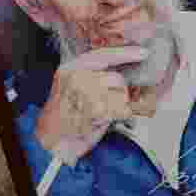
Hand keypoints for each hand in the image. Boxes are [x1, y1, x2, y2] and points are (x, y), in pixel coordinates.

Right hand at [35, 46, 148, 164]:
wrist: (52, 142)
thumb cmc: (63, 116)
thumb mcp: (72, 85)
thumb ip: (92, 74)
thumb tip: (123, 68)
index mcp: (70, 68)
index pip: (102, 55)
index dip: (125, 53)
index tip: (142, 53)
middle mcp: (77, 78)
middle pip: (117, 78)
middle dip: (118, 93)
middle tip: (106, 104)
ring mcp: (87, 94)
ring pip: (121, 96)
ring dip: (118, 107)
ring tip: (102, 114)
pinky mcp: (97, 111)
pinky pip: (122, 110)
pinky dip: (121, 118)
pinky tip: (107, 122)